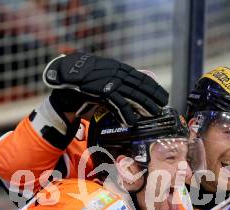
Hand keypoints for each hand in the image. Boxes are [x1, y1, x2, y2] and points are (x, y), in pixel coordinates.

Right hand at [43, 52, 168, 125]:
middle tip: (162, 107)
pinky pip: (117, 104)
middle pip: (140, 86)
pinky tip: (131, 121)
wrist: (66, 78)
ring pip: (132, 95)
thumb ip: (118, 82)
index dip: (153, 87)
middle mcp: (116, 73)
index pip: (141, 78)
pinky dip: (125, 113)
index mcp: (119, 68)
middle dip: (153, 97)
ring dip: (144, 105)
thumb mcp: (105, 78)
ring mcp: (110, 81)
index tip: (163, 96)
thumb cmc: (86, 80)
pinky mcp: (102, 91)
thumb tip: (132, 92)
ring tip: (153, 114)